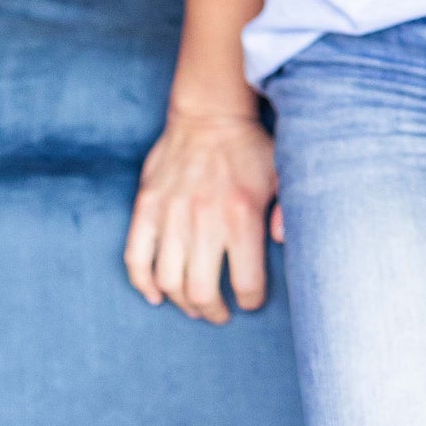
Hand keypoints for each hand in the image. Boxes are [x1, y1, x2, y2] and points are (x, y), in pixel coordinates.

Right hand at [123, 108, 282, 324]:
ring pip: (168, 282)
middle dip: (214, 312)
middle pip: (202, 293)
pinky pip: (135, 259)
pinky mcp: (145, 208)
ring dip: (182, 303)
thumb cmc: (250, 147)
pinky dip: (143, 284)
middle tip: (221, 313)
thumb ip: (289, 212)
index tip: (251, 300)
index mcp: (242, 216)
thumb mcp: (284, 174)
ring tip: (195, 305)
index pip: (246, 284)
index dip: (251, 301)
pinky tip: (157, 295)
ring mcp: (170, 215)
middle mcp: (203, 221)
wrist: (209, 112)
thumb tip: (283, 244)